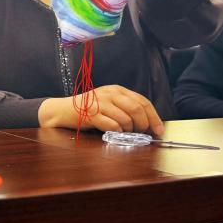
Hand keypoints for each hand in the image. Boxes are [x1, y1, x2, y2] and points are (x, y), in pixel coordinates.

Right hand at [38, 85, 164, 134]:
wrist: (63, 110)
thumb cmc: (89, 109)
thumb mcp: (109, 103)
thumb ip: (126, 108)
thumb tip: (148, 123)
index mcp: (117, 90)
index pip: (142, 101)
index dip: (154, 117)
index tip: (159, 130)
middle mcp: (110, 94)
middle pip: (136, 109)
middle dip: (143, 124)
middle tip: (141, 132)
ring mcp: (100, 103)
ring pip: (126, 119)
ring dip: (128, 130)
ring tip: (123, 131)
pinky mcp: (91, 114)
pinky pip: (112, 126)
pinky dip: (117, 132)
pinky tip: (112, 131)